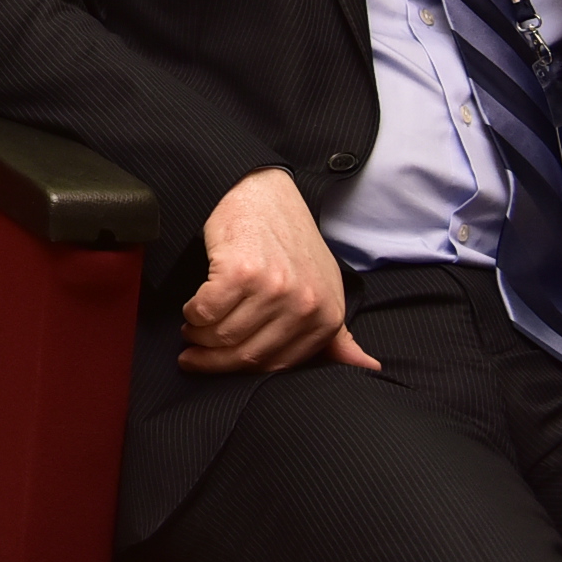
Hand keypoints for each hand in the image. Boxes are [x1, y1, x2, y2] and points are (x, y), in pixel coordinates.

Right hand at [180, 169, 377, 373]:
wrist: (264, 192)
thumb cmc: (290, 241)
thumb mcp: (324, 288)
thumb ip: (339, 336)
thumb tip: (369, 369)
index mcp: (327, 317)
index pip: (277, 364)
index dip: (241, 370)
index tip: (217, 365)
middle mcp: (303, 306)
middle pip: (246, 353)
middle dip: (212, 360)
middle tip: (192, 356)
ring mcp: (272, 288)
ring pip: (223, 335)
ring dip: (199, 337)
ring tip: (192, 329)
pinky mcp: (239, 271)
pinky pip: (206, 310)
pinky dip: (193, 314)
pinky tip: (192, 309)